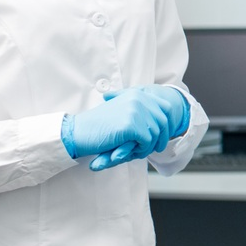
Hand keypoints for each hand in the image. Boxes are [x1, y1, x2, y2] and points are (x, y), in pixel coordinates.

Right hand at [62, 85, 189, 171]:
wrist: (78, 132)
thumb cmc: (99, 126)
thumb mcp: (123, 111)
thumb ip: (141, 110)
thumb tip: (167, 116)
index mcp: (137, 93)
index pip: (166, 107)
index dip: (166, 124)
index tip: (160, 137)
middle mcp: (139, 99)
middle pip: (164, 121)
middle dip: (160, 138)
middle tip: (150, 149)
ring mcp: (135, 111)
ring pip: (157, 133)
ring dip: (148, 146)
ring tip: (135, 151)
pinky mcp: (130, 126)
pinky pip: (147, 142)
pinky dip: (141, 150)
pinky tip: (129, 151)